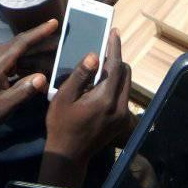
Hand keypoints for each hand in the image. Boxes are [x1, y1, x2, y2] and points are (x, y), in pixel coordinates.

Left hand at [0, 20, 58, 130]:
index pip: (22, 43)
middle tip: (62, 36)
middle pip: (23, 43)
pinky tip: (39, 66)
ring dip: (36, 52)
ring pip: (19, 50)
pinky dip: (27, 60)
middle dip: (42, 38)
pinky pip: (14, 57)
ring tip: (55, 51)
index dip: (39, 32)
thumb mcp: (3, 106)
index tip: (54, 23)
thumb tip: (43, 77)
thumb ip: (23, 91)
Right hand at [44, 30, 131, 174]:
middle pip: (125, 73)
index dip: (114, 47)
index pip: (115, 65)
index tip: (114, 32)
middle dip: (116, 58)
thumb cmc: (61, 124)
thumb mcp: (64, 97)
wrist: (69, 155)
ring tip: (100, 66)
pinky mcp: (122, 121)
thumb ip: (79, 75)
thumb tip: (93, 55)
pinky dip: (116, 85)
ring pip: (126, 84)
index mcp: (105, 99)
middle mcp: (119, 106)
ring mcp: (122, 115)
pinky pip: (123, 95)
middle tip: (102, 50)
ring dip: (117, 72)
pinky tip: (100, 84)